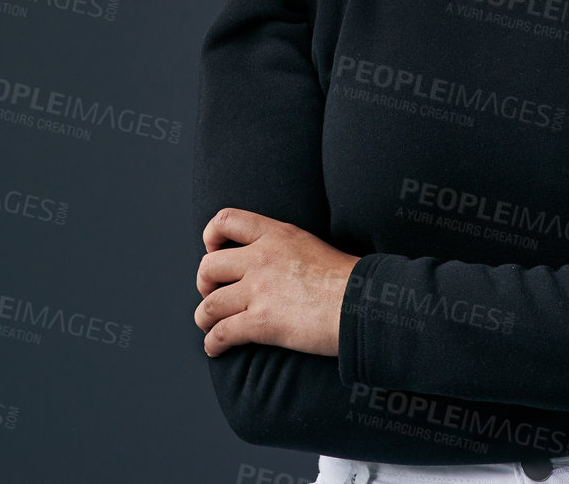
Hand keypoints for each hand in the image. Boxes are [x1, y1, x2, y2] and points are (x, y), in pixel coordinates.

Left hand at [193, 207, 361, 358]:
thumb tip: (267, 265)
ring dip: (205, 318)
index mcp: (276, 235)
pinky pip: (221, 334)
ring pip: (209, 305)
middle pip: (209, 266)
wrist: (364, 304)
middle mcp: (261, 258)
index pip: (225, 220)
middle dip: (204, 284)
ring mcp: (259, 290)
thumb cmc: (347, 280)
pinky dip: (213, 343)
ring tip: (210, 325)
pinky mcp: (261, 322)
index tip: (214, 251)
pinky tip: (216, 348)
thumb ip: (283, 248)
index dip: (211, 236)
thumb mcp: (311, 245)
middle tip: (213, 294)